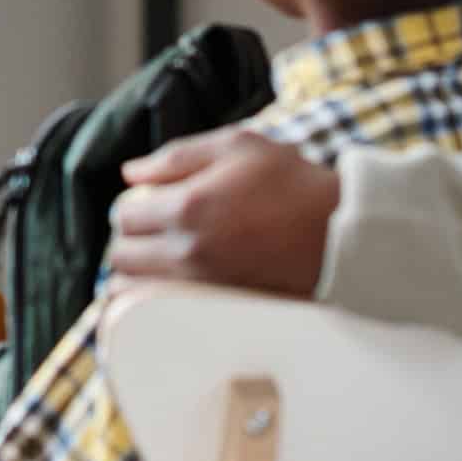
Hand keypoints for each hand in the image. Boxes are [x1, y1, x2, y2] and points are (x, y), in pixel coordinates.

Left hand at [105, 127, 341, 295]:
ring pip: (135, 292)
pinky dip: (155, 303)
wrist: (339, 232)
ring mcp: (203, 286)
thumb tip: (131, 173)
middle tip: (150, 234)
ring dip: (136, 276)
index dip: (130, 209)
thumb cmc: (292, 182)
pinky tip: (168, 288)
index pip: (124, 217)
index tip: (146, 206)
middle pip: (122, 257)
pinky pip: (164, 314)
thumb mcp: (237, 146)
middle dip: (130, 242)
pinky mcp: (218, 310)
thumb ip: (176, 156)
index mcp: (188, 207)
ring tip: (156, 262)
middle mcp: (188, 251)